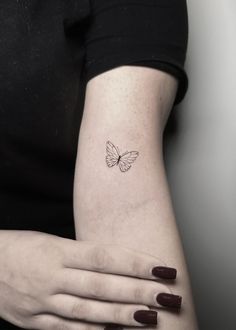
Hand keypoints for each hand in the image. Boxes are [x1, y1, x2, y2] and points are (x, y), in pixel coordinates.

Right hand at [0, 230, 180, 328]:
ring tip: (151, 317)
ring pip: (89, 312)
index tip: (162, 267)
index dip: (136, 263)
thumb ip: (82, 256)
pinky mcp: (33, 323)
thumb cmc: (22, 247)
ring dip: (122, 317)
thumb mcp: (51, 241)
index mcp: (57, 251)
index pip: (105, 257)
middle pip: (102, 286)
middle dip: (138, 292)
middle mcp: (52, 277)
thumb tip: (118, 266)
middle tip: (167, 295)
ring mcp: (42, 303)